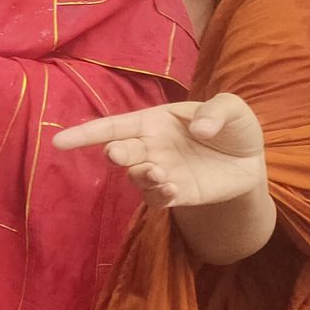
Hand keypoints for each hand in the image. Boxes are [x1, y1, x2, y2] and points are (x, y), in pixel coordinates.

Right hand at [54, 93, 266, 210]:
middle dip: (115, 154)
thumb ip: (217, 113)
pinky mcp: (175, 195)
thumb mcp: (233, 110)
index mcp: (153, 121)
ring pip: (135, 178)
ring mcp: (160, 172)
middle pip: (120, 152)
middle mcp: (150, 147)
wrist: (250, 162)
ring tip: (160, 174)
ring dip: (141, 176)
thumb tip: (199, 130)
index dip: (85, 133)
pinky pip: (155, 199)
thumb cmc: (233, 129)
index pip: (112, 127)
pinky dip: (159, 195)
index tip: (59, 142)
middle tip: (118, 155)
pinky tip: (172, 189)